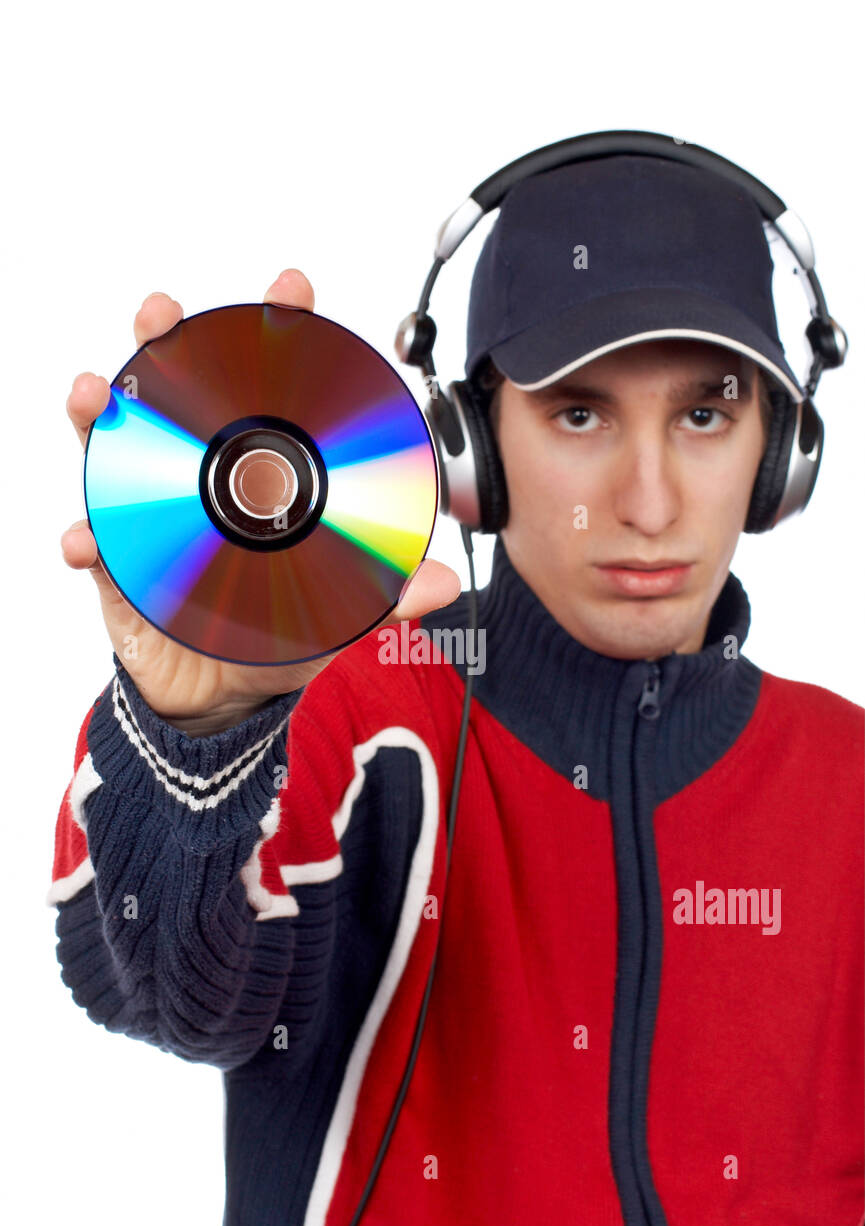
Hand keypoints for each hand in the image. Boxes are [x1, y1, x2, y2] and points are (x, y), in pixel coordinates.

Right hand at [62, 271, 460, 733]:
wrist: (222, 700)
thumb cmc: (275, 636)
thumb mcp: (336, 612)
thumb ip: (388, 595)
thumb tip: (444, 581)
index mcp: (257, 478)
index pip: (268, 392)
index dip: (276, 334)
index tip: (291, 290)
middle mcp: (200, 483)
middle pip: (178, 396)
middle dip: (166, 342)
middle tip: (165, 314)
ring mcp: (150, 518)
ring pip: (117, 448)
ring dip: (102, 413)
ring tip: (97, 394)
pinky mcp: (118, 567)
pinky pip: (94, 544)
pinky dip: (86, 538)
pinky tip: (88, 539)